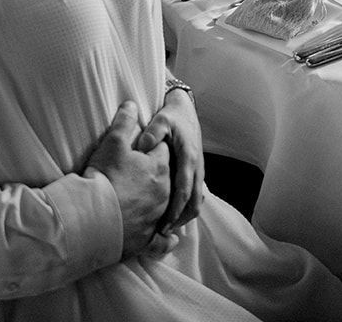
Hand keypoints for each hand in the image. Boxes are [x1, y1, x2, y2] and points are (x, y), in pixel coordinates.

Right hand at [84, 101, 174, 258]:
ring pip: (165, 207)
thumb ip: (125, 121)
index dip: (154, 147)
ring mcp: (156, 216)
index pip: (163, 150)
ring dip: (161, 203)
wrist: (90, 220)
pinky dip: (163, 238)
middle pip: (167, 179)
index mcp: (160, 167)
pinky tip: (165, 238)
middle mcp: (164, 192)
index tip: (146, 147)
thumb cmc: (103, 178)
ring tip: (152, 202)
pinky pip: (160, 239)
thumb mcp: (113, 143)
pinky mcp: (146, 238)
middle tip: (145, 174)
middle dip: (159, 175)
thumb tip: (132, 103)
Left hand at [137, 86, 203, 234]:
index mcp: (188, 157)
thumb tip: (143, 146)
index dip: (176, 209)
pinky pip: (194, 195)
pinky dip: (185, 207)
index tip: (164, 224)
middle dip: (181, 219)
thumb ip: (154, 132)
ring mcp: (198, 170)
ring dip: (184, 215)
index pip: (184, 189)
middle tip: (162, 233)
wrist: (184, 108)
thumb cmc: (171, 116)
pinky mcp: (195, 171)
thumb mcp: (162, 119)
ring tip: (165, 228)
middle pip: (194, 201)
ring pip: (196, 200)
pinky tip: (171, 214)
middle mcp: (196, 166)